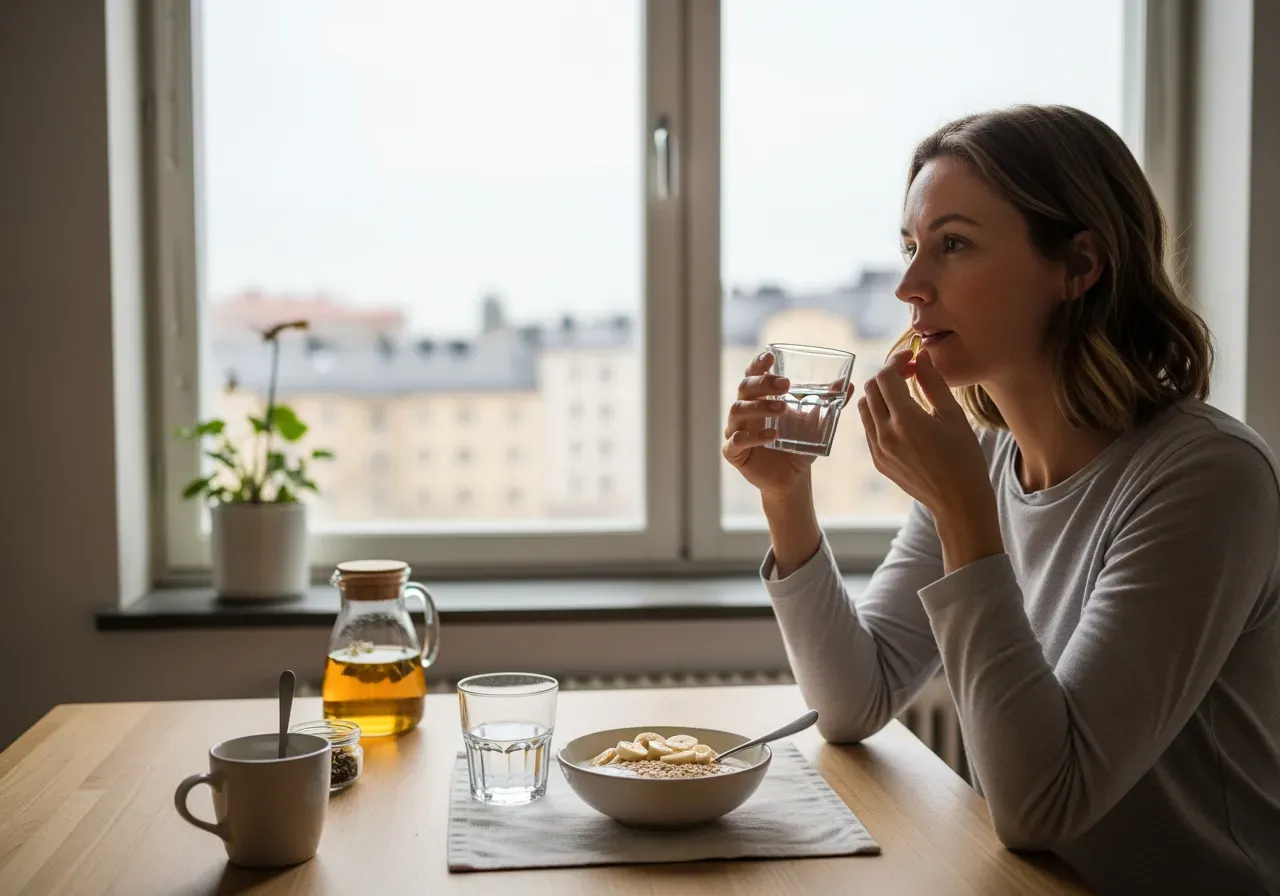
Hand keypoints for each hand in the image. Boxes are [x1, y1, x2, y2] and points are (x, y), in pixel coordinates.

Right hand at [722, 351, 820, 498]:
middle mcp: (744, 410)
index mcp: (759, 398)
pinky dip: (752, 437)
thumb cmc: (799, 443)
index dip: (758, 364)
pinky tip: (771, 436)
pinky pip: (735, 441)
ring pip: (736, 410)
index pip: (753, 374)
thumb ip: (829, 402)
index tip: (770, 357)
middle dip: (762, 383)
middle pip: (744, 388)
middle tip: (784, 385)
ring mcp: (735, 430)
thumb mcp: (816, 421)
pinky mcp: (733, 453)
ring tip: (782, 409)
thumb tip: (849, 383)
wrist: (792, 477)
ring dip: (758, 407)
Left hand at [857, 348, 995, 532]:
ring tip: (904, 393)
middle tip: (909, 372)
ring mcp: (878, 450)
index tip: (911, 357)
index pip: (885, 377)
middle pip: (870, 389)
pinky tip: (901, 416)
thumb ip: (933, 382)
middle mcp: (885, 435)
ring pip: (864, 408)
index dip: (896, 361)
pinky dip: (879, 414)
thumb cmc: (964, 458)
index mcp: (905, 421)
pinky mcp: (877, 461)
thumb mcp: (953, 416)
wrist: (958, 502)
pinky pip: (869, 428)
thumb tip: (921, 356)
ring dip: (880, 394)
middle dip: (888, 375)